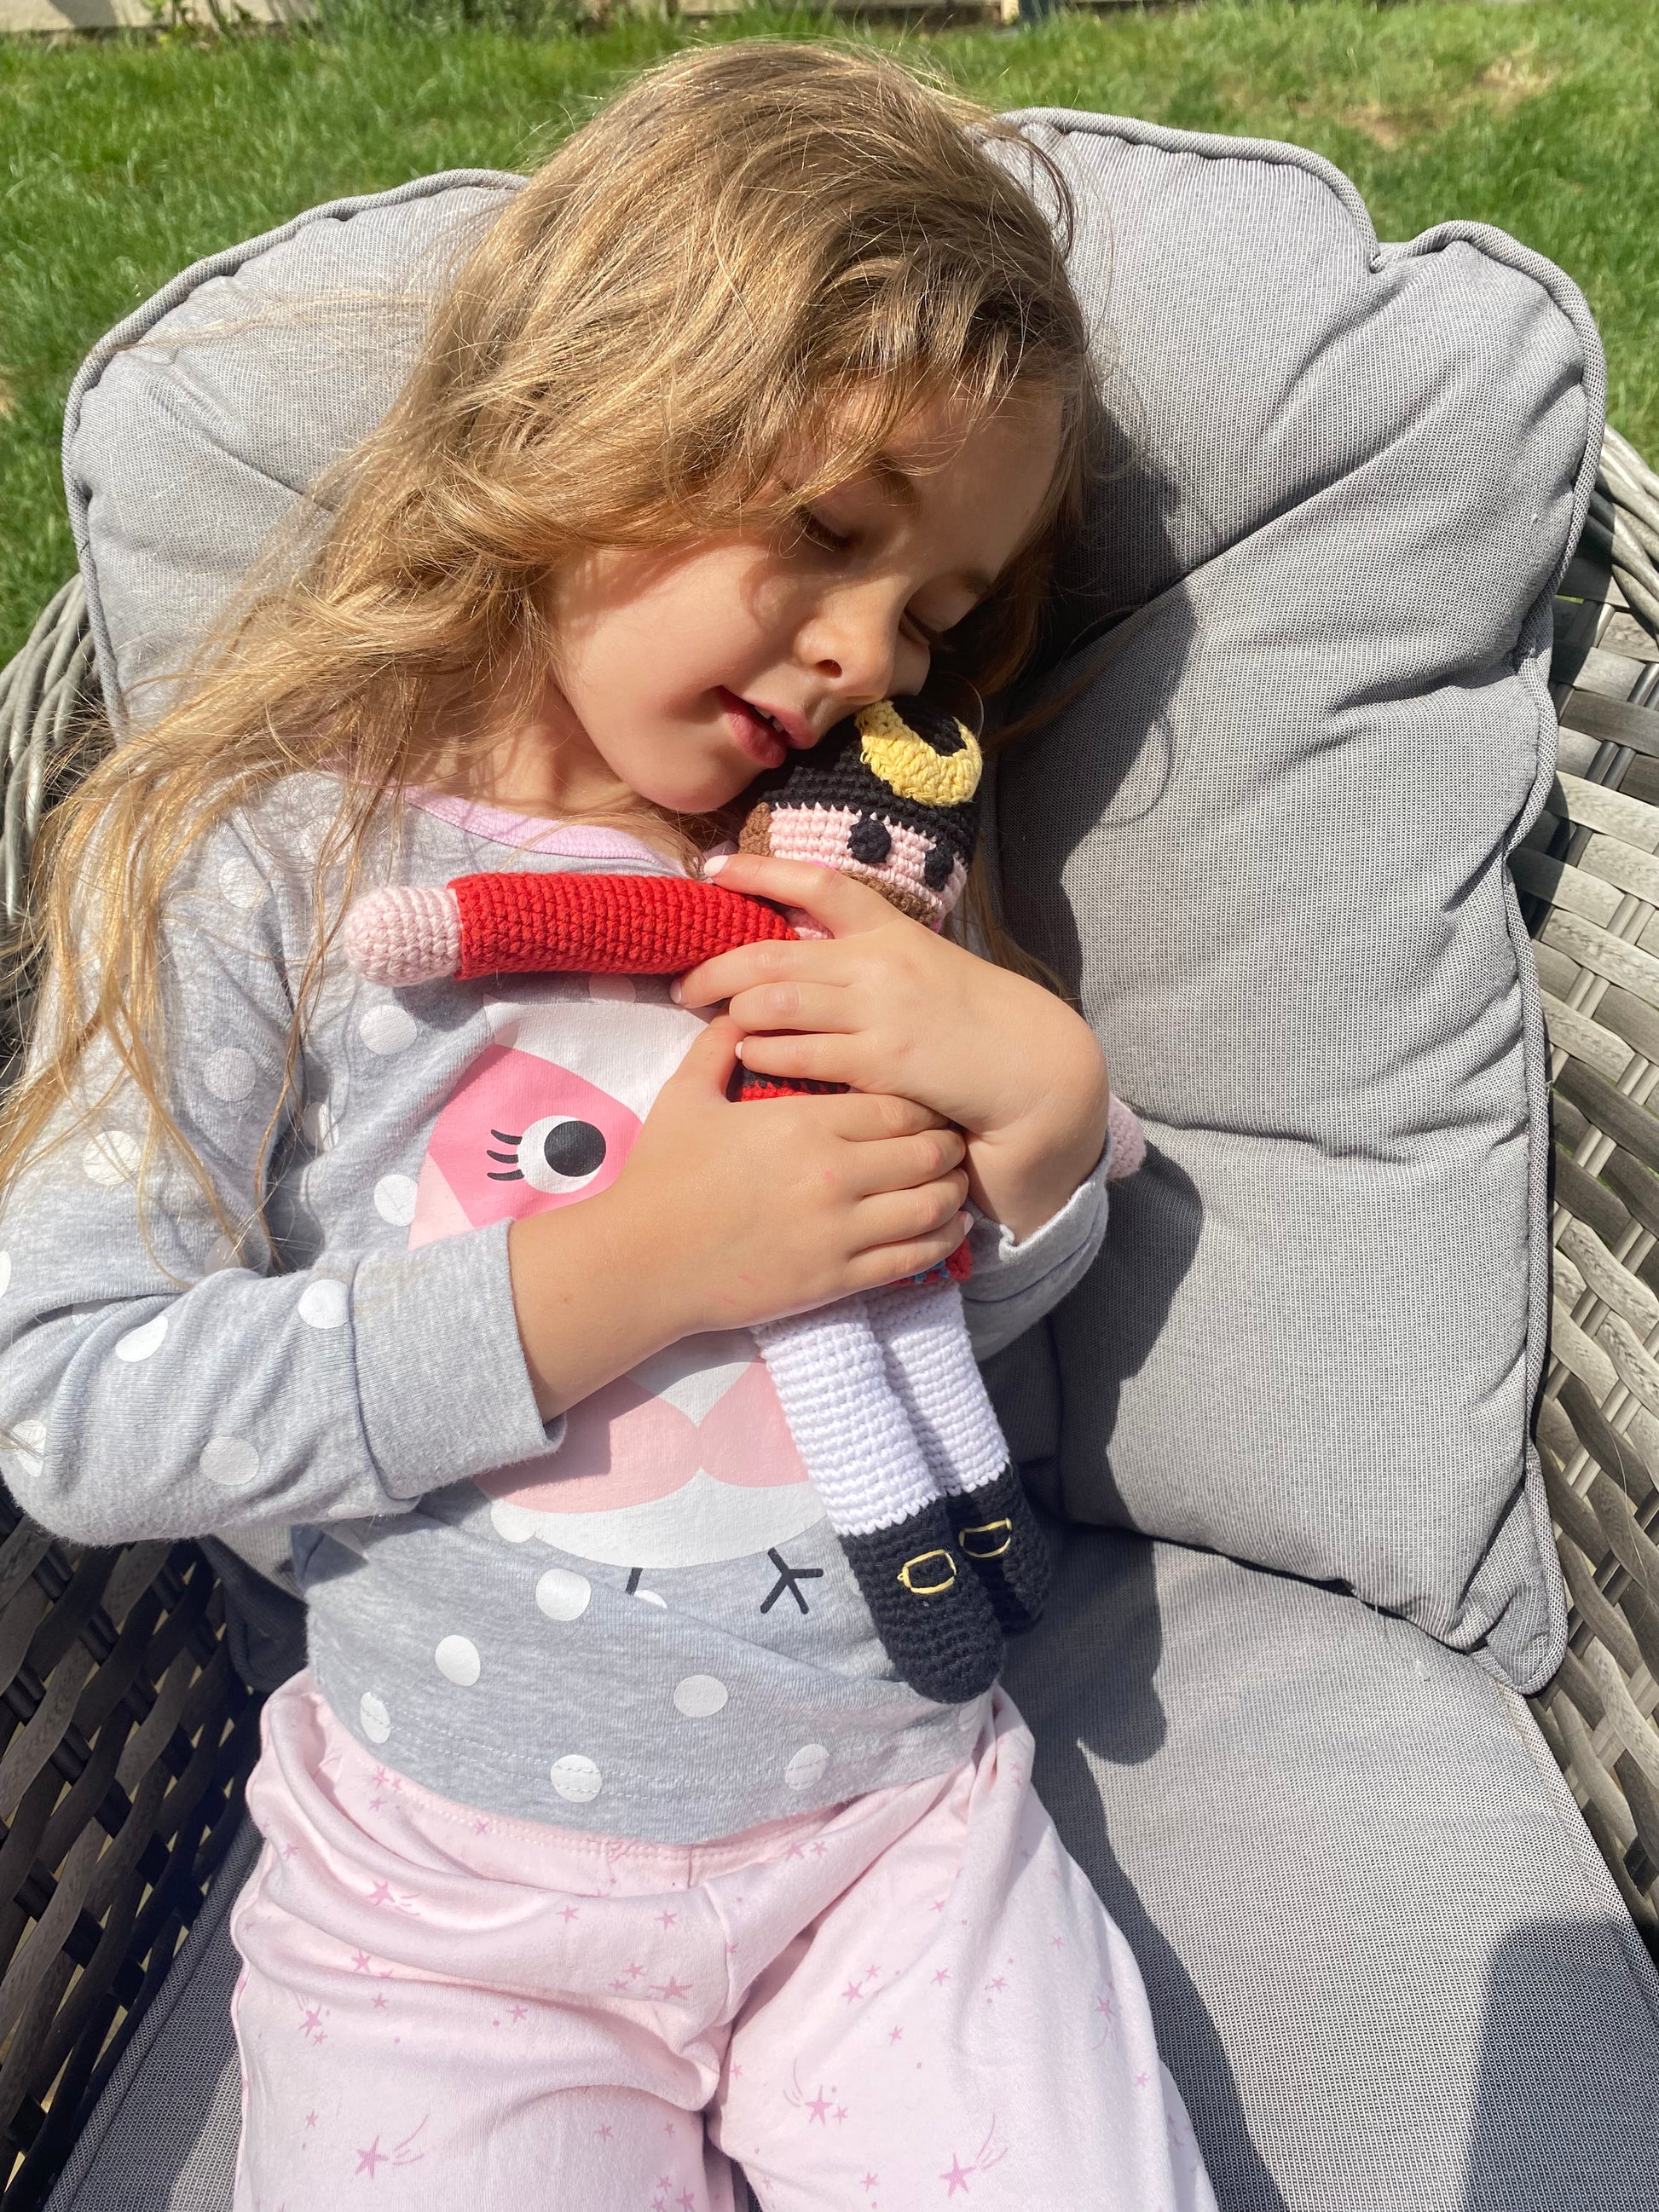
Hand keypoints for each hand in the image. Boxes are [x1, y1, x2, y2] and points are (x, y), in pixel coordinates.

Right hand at [507, 1018, 969, 1417]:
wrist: (642, 1261)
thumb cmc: (662, 1176)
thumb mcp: (685, 1097)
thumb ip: (718, 1048)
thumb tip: (736, 1008)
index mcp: (805, 1123)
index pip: (898, 1103)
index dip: (923, 1101)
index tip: (927, 1101)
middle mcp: (835, 1173)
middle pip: (928, 1150)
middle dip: (947, 1143)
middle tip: (950, 1142)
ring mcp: (841, 1230)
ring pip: (932, 1203)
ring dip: (952, 1191)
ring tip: (954, 1185)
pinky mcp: (838, 1279)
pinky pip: (913, 1257)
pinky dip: (941, 1241)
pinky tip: (948, 1229)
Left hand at [675, 854, 1110, 1238]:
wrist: (1034, 1069)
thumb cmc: (972, 1025)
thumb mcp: (924, 971)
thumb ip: (870, 962)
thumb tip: (807, 957)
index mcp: (891, 932)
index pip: (817, 884)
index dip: (760, 871)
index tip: (713, 869)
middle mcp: (879, 963)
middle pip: (771, 951)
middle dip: (716, 968)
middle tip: (685, 985)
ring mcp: (878, 1011)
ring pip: (773, 1001)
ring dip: (733, 1014)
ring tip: (713, 1026)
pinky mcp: (881, 1062)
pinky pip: (798, 1053)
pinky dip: (762, 1054)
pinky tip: (749, 1059)